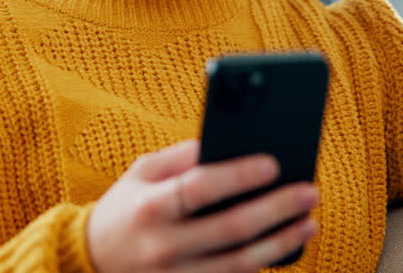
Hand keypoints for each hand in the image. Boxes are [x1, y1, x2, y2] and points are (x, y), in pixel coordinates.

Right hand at [86, 139, 319, 271]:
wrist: (92, 259)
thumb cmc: (127, 206)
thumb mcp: (142, 171)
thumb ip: (184, 156)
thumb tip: (230, 142)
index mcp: (150, 206)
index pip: (200, 188)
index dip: (239, 175)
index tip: (274, 163)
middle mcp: (163, 246)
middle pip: (231, 228)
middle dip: (277, 209)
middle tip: (309, 192)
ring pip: (240, 263)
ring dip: (280, 242)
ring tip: (308, 222)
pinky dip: (261, 264)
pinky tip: (284, 246)